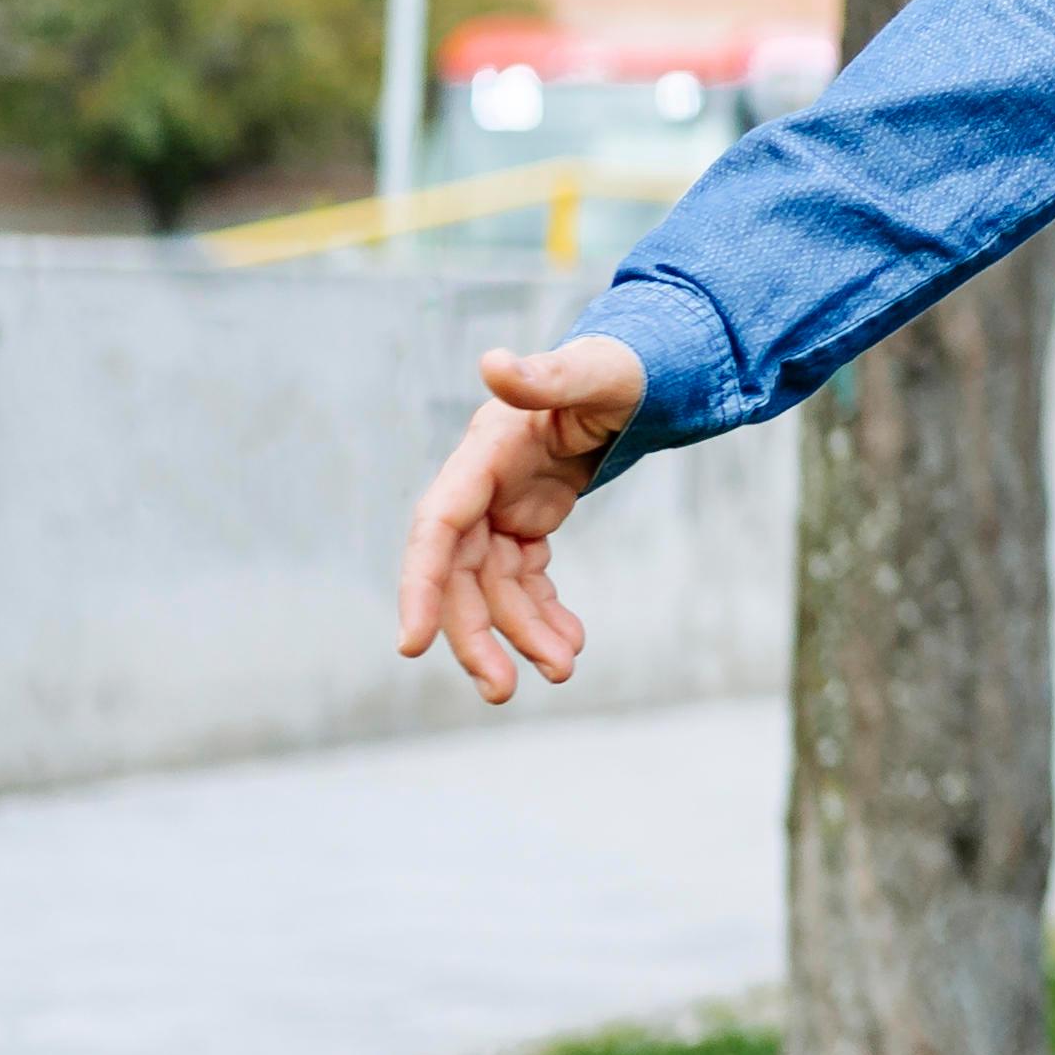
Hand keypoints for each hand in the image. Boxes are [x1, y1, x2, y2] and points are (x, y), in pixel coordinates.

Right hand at [395, 335, 644, 704]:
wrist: (643, 375)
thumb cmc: (621, 368)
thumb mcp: (597, 371)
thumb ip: (549, 374)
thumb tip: (493, 363)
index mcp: (485, 452)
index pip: (437, 526)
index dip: (421, 585)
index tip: (411, 644)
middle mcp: (481, 486)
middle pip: (461, 575)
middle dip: (476, 635)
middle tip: (502, 691)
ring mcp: (501, 508)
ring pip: (494, 589)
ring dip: (521, 634)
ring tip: (562, 670)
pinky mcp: (526, 523)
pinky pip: (524, 582)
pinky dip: (542, 615)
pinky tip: (569, 643)